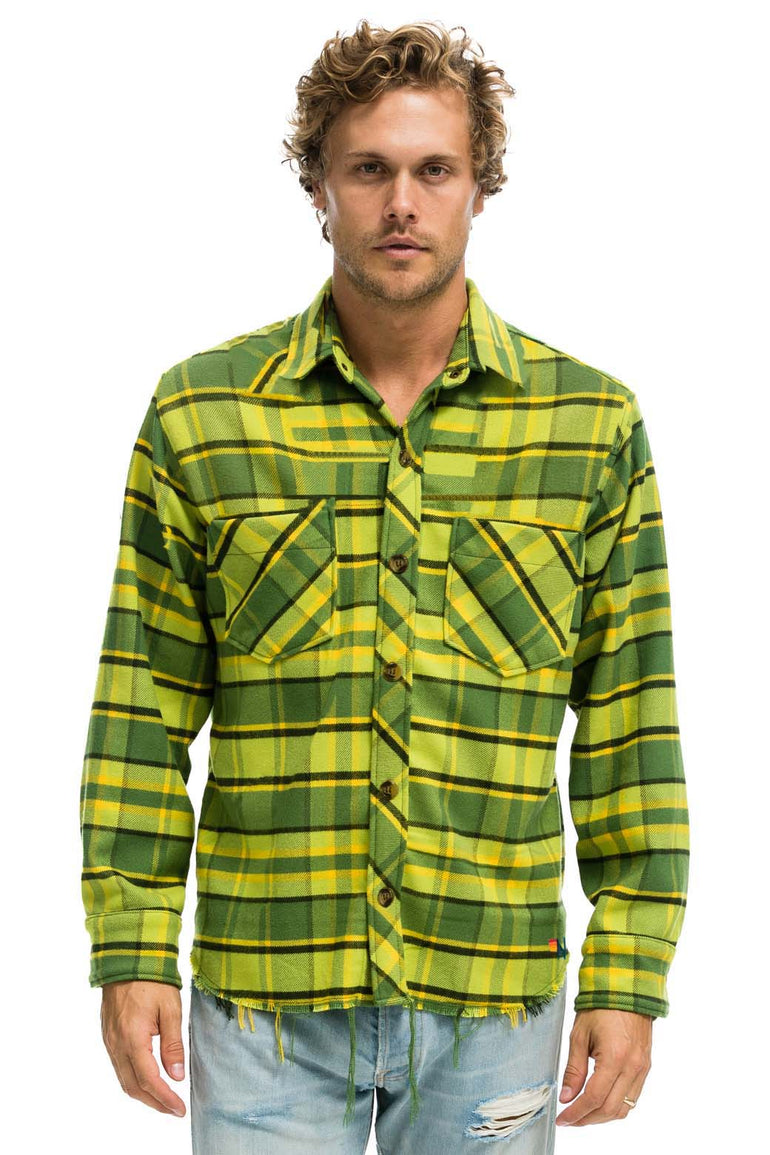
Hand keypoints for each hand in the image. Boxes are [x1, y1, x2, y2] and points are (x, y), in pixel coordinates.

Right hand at [100, 979, 186, 1116]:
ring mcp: (110, 1041)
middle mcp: (117, 1045)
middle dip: (154, 1103)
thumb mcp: (170, 1009)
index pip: (148, 1080)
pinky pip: (119, 1067)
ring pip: (124, 1079)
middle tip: (174, 1109)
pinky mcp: (109, 1036)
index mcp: (133, 1039)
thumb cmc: (152, 980)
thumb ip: (173, 1044)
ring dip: (143, 1094)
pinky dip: (134, 1080)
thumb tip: (177, 1076)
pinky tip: (148, 1079)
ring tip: (164, 1099)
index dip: (165, 1098)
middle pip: (133, 1087)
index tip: (180, 1109)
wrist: (127, 958)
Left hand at [555, 1007, 651, 1126]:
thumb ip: (574, 1069)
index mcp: (615, 1058)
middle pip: (609, 1109)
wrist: (626, 988)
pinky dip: (615, 1106)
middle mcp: (632, 1068)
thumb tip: (567, 1097)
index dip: (576, 1113)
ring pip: (623, 1109)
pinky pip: (632, 1098)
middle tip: (569, 1119)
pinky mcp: (645, 1067)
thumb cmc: (600, 1007)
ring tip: (582, 1114)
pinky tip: (600, 1103)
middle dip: (587, 1119)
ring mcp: (642, 1069)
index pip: (594, 1098)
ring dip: (602, 1117)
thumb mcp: (579, 1035)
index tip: (562, 1119)